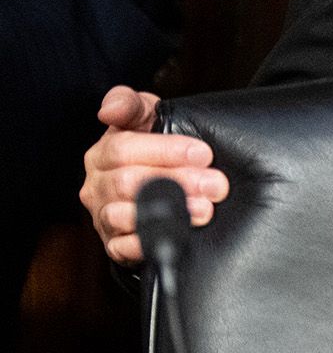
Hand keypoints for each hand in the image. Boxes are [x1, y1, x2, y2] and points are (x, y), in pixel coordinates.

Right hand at [79, 86, 226, 265]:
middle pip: (128, 183)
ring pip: (123, 215)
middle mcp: (97, 185)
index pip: (123, 149)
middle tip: (216, 185)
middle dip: (177, 182)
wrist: (157, 185)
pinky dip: (148, 242)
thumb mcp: (145, 117)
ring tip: (205, 209)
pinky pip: (122, 248)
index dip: (165, 150)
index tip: (203, 153)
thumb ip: (130, 104)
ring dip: (167, 212)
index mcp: (103, 153)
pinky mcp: (114, 244)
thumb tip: (109, 108)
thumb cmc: (153, 145)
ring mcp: (103, 215)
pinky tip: (177, 234)